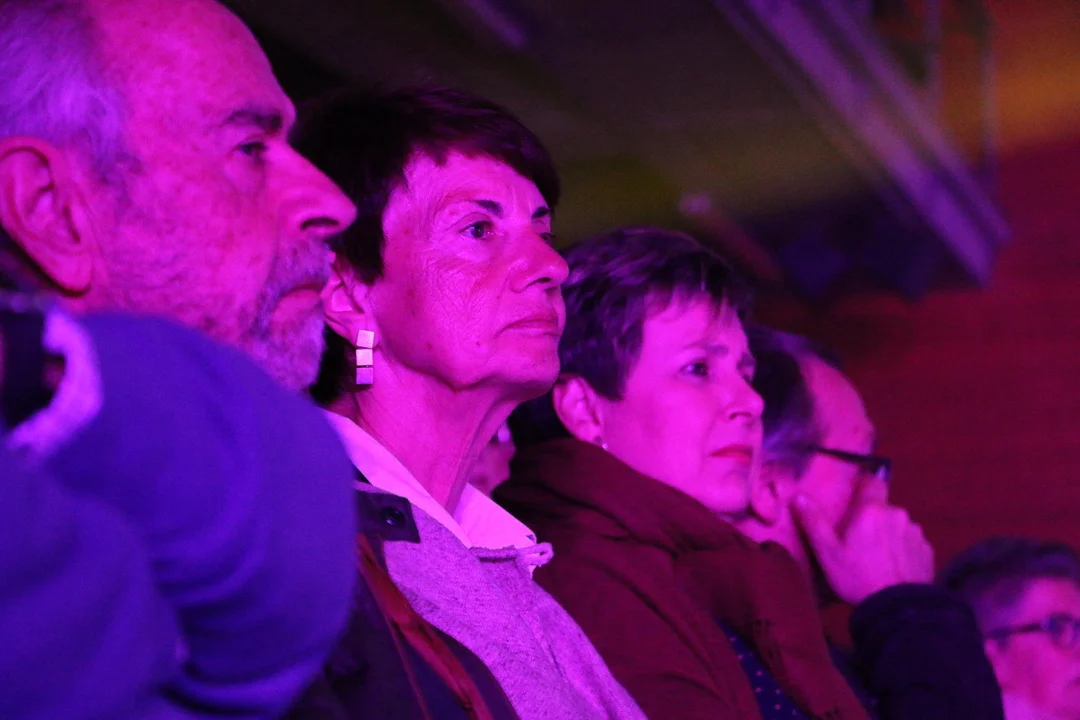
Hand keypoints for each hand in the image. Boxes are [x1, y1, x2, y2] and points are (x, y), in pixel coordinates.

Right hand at [793, 494, 934, 604]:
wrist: (898, 609)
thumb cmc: (858, 577)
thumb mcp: (827, 553)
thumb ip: (814, 521)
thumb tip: (799, 496)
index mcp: (872, 510)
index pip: (873, 481)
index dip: (864, 485)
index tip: (854, 496)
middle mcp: (897, 514)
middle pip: (883, 507)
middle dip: (872, 517)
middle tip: (858, 539)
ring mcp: (916, 533)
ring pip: (898, 525)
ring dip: (889, 533)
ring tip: (877, 557)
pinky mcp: (928, 551)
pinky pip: (911, 542)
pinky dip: (903, 549)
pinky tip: (894, 568)